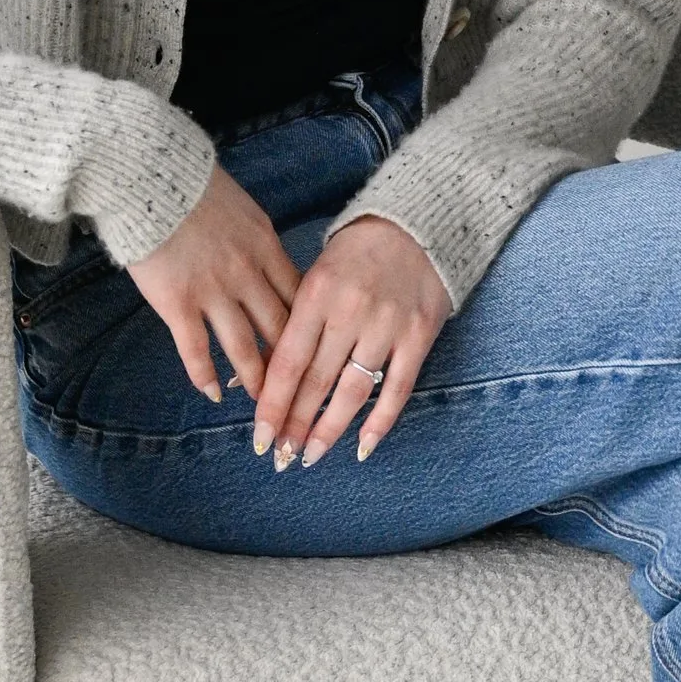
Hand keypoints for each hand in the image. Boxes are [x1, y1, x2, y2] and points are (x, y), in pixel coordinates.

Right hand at [125, 166, 301, 404]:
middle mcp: (246, 275)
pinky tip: (212, 393)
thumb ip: (258, 242)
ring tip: (263, 402)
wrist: (148, 177)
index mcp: (266, 248)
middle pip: (280, 330)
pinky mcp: (177, 304)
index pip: (300, 298)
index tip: (318, 350)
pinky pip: (196, 350)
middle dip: (293, 364)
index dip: (311, 328)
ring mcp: (212, 293)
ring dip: (255, 379)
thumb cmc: (192, 185)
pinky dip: (206, 376)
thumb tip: (268, 263)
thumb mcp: (243, 209)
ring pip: (244, 348)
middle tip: (299, 389)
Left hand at [253, 213, 449, 467]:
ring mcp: (387, 326)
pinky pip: (398, 388)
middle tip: (281, 456)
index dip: (273, 404)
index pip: (288, 361)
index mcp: (317, 295)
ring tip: (311, 455)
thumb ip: (297, 322)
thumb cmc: (357, 252)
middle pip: (316, 381)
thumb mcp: (317, 277)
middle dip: (295, 424)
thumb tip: (267, 374)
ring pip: (353, 390)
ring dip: (329, 429)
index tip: (261, 435)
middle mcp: (350, 312)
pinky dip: (380, 421)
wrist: (416, 225)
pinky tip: (362, 447)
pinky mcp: (419, 336)